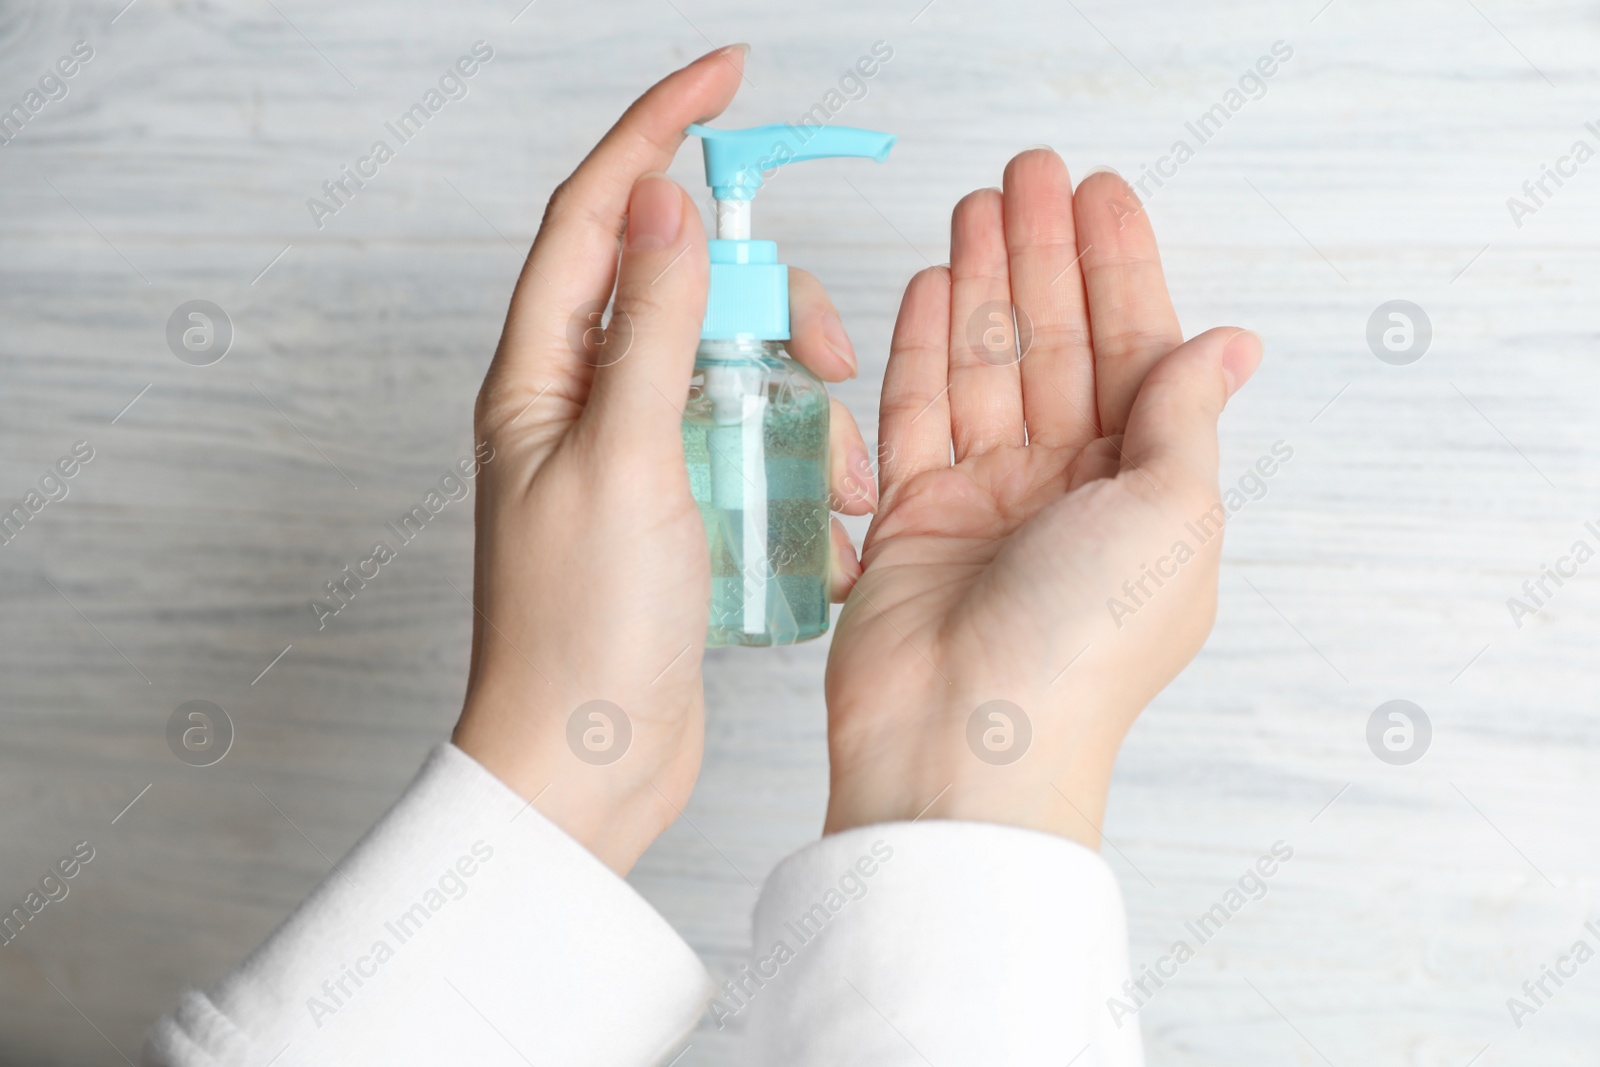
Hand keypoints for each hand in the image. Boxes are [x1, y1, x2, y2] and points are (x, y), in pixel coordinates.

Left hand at [452, 46, 872, 873]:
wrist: (589, 762)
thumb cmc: (582, 629)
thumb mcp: (622, 459)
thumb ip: (645, 326)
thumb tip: (657, 198)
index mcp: (540, 375)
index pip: (594, 211)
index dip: (656, 129)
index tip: (728, 74)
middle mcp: (579, 401)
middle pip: (680, 287)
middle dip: (766, 301)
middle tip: (821, 352)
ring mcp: (630, 454)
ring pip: (728, 365)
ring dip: (793, 396)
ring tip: (829, 465)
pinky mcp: (675, 506)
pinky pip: (745, 441)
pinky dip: (793, 458)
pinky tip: (822, 513)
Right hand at [823, 151, 1261, 846]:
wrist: (966, 740)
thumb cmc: (1081, 648)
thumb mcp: (1171, 516)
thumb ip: (1184, 417)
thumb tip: (1226, 344)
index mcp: (1145, 493)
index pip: (1135, 353)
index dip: (1119, 269)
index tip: (1101, 195)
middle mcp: (1069, 493)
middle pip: (1055, 347)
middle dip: (1045, 257)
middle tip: (1030, 174)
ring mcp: (989, 503)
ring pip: (986, 367)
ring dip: (984, 284)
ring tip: (978, 204)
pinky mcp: (916, 519)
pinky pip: (922, 412)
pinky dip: (927, 347)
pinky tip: (934, 284)